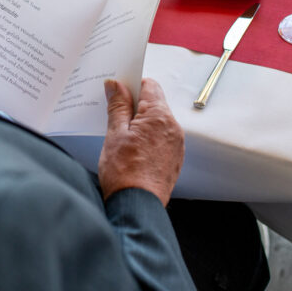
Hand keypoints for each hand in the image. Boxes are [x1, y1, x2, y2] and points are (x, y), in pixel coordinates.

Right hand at [98, 78, 184, 205]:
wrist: (137, 206)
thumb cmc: (124, 173)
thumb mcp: (115, 133)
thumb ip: (118, 106)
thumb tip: (116, 85)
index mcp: (159, 116)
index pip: (149, 85)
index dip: (132, 84)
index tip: (118, 90)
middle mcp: (173, 127)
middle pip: (155, 103)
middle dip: (135, 105)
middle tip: (115, 114)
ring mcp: (176, 143)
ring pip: (158, 121)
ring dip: (141, 122)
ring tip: (122, 136)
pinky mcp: (175, 157)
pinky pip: (162, 137)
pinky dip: (149, 136)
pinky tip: (133, 148)